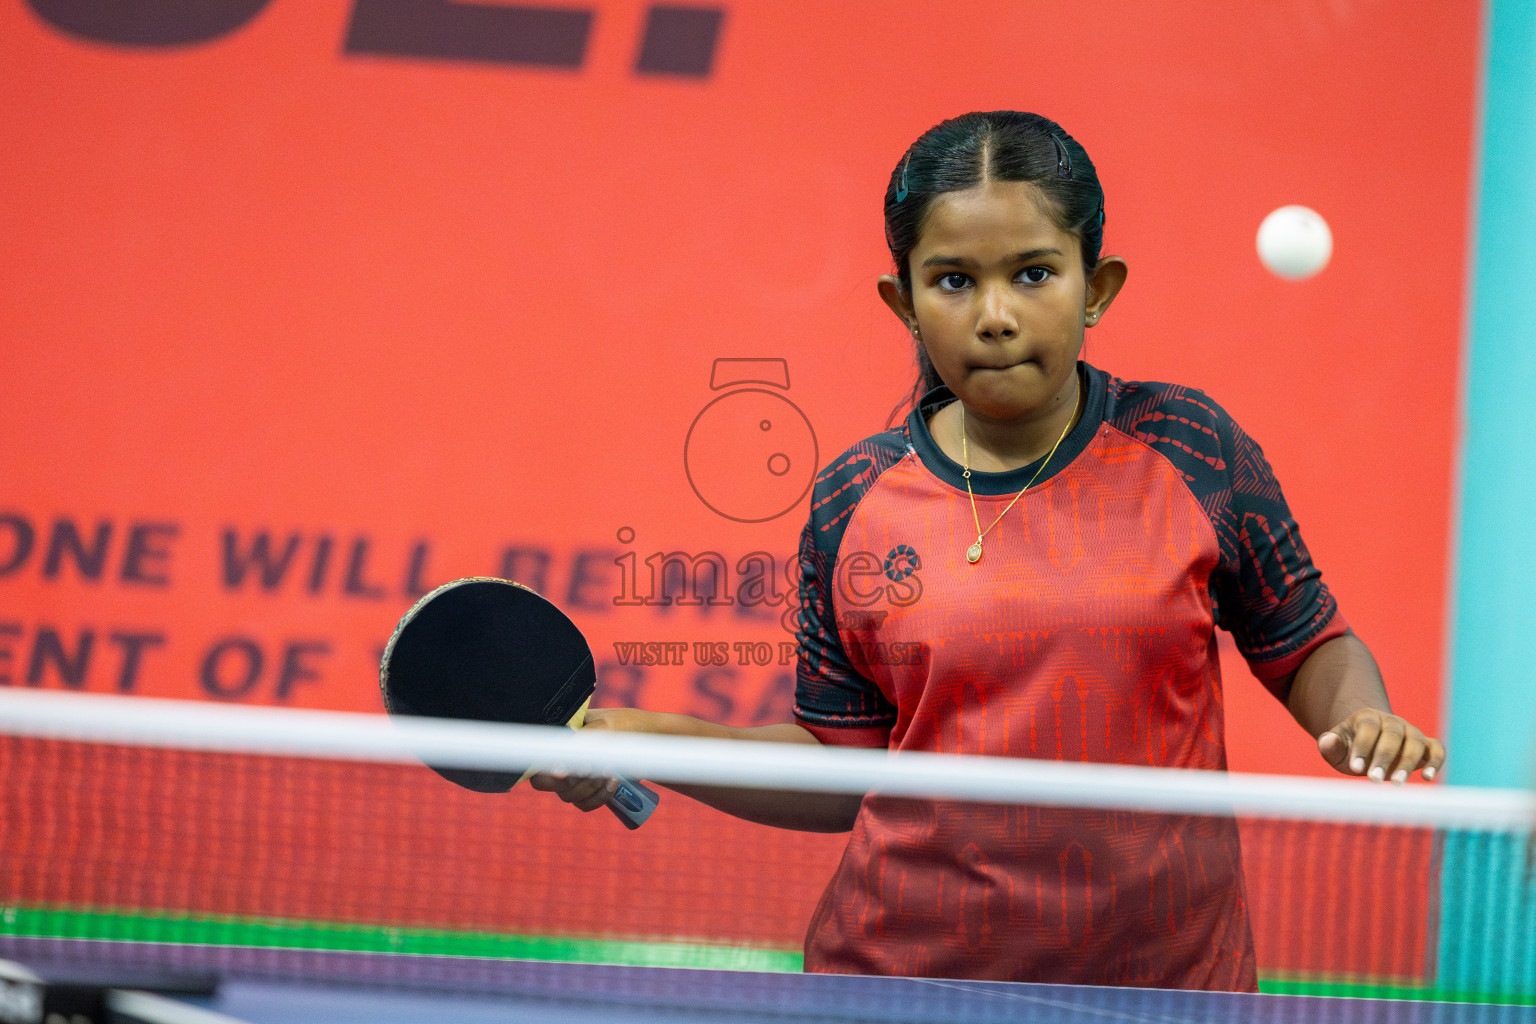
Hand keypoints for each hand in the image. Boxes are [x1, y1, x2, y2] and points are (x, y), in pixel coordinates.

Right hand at [527, 707, 651, 812]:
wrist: (646, 737)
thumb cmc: (622, 725)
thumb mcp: (603, 726)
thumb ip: (580, 743)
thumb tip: (557, 770)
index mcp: (556, 739)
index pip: (532, 759)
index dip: (541, 768)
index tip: (562, 772)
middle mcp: (559, 758)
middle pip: (544, 782)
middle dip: (571, 780)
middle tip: (595, 768)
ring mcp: (573, 777)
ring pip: (567, 796)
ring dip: (590, 787)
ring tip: (611, 771)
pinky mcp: (589, 791)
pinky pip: (583, 805)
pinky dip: (598, 798)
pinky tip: (613, 784)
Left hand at [1317, 709, 1444, 783]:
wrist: (1369, 745)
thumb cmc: (1350, 748)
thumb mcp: (1336, 747)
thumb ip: (1330, 744)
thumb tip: (1327, 740)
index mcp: (1367, 717)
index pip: (1368, 727)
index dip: (1362, 746)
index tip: (1355, 769)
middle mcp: (1392, 722)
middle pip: (1392, 734)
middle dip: (1383, 757)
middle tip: (1373, 780)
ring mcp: (1411, 731)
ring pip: (1416, 741)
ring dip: (1408, 762)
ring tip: (1396, 783)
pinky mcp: (1426, 745)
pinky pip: (1437, 749)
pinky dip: (1435, 761)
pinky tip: (1426, 777)